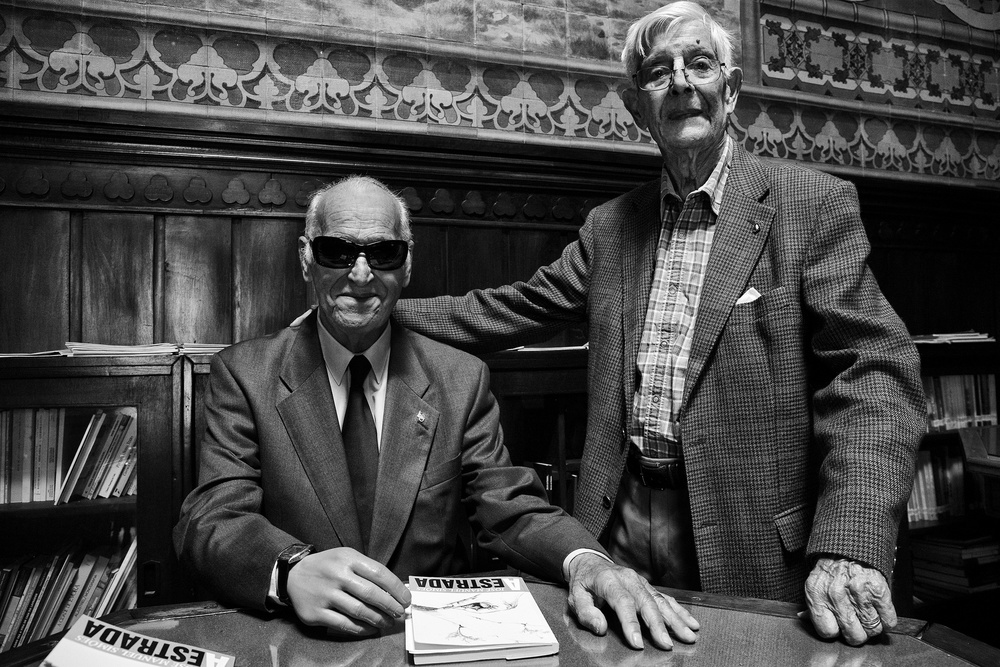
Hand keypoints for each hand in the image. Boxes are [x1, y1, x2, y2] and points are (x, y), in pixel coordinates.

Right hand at [285, 547, 410, 636]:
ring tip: (388, 621)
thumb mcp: (346, 557)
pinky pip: (345, 624)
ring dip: (379, 619)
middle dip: (391, 606)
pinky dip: (361, 629)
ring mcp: (326, 594)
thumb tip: (395, 589)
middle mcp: (337, 575)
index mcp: (347, 558)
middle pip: (371, 593)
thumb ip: (368, 570)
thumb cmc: (327, 567)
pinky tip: (370, 628)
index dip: (396, 588)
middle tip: (400, 612)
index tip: (406, 598)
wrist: (293, 575)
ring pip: (360, 611)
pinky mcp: (316, 612)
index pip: (379, 573)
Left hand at [566, 553, 698, 649]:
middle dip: (658, 625)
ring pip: (661, 601)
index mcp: (609, 580)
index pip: (623, 602)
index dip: (631, 623)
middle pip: (646, 603)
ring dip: (676, 620)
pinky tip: (691, 622)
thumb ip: (586, 612)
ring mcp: (640, 582)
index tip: (637, 642)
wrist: (590, 561)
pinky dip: (680, 611)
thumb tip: (600, 627)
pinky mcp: (648, 586)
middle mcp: (629, 579)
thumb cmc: (584, 582)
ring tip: (688, 635)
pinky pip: (666, 598)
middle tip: (667, 644)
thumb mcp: (574, 596)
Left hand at [804, 556, 895, 645]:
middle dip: (856, 633)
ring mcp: (859, 593)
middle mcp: (837, 596)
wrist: (849, 545)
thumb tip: (804, 619)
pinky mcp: (879, 591)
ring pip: (872, 630)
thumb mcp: (815, 584)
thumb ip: (811, 605)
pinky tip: (878, 611)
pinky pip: (888, 621)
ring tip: (866, 615)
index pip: (827, 632)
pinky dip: (886, 621)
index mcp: (817, 595)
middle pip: (854, 636)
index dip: (835, 631)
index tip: (838, 625)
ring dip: (872, 627)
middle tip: (856, 622)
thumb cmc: (831, 569)